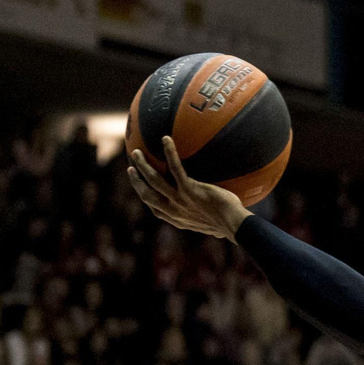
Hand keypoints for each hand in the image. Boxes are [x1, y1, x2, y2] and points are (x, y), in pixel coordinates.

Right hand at [128, 137, 250, 241]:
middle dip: (136, 181)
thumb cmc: (229, 222)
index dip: (145, 196)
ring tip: (136, 153)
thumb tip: (213, 204)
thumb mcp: (212, 221)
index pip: (155, 208)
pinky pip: (175, 168)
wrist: (233, 225)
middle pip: (146, 194)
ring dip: (143, 165)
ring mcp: (179, 199)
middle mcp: (173, 210)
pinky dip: (169, 153)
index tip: (139, 187)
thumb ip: (206, 212)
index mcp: (177, 218)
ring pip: (154, 180)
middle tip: (130, 168)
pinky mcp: (189, 189)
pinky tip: (166, 139)